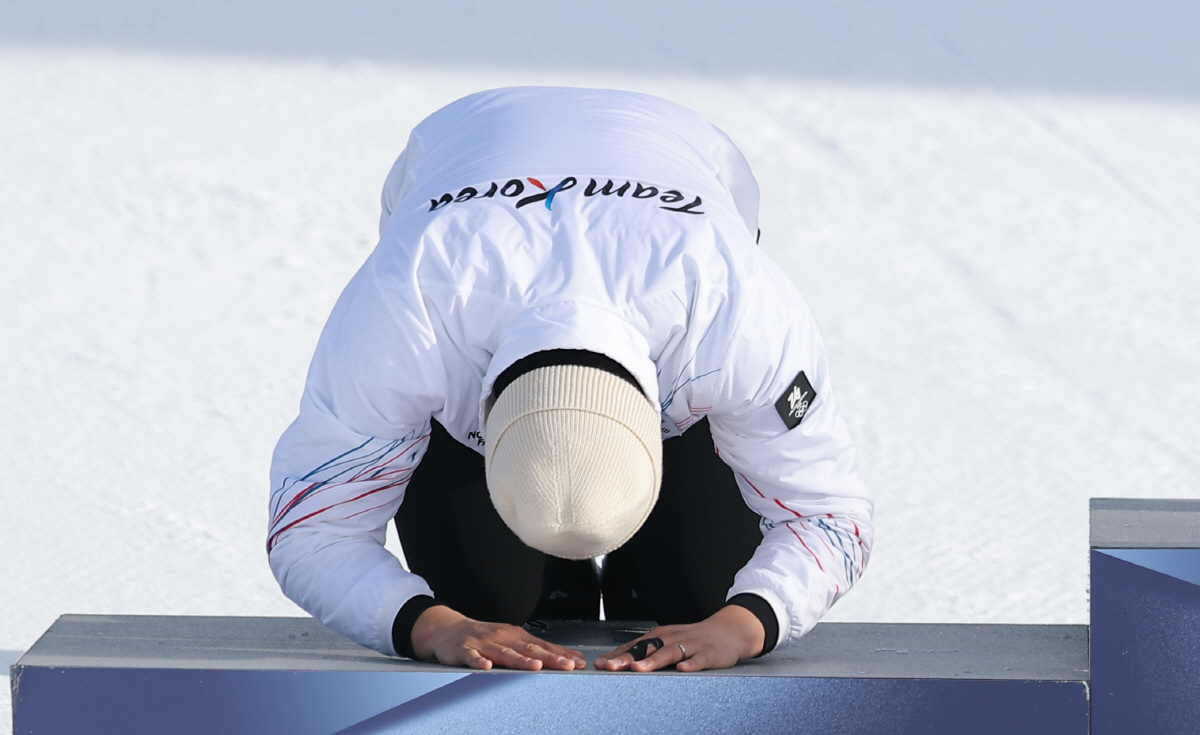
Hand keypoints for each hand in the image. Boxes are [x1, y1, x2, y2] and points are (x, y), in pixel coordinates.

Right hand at [411, 605, 586, 670]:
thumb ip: (538, 650)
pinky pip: (472, 657)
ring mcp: (484, 644)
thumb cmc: (485, 637)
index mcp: (516, 637)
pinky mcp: (464, 650)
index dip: (561, 654)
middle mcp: (503, 638)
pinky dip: (479, 661)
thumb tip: (569, 658)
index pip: (543, 646)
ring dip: (520, 660)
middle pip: (529, 650)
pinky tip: (486, 667)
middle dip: (549, 658)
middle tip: (567, 665)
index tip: (579, 663)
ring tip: (535, 667)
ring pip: (504, 653)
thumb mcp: (513, 640)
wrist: (448, 629)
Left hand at [594, 604, 764, 672]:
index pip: (635, 645)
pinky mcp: (709, 654)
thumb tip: (618, 662)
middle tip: (611, 667)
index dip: (617, 655)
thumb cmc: (693, 639)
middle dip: (628, 657)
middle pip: (648, 648)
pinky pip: (699, 660)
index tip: (600, 665)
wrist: (728, 631)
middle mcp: (673, 638)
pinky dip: (691, 665)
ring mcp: (692, 645)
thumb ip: (647, 652)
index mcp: (661, 636)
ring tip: (639, 669)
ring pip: (671, 652)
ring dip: (654, 661)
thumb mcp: (668, 642)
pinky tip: (683, 670)